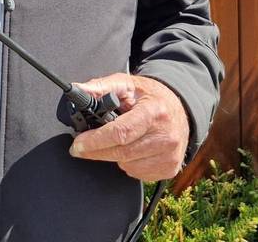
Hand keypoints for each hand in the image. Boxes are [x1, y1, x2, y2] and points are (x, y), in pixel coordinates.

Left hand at [68, 73, 188, 181]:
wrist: (180, 109)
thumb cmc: (150, 97)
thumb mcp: (127, 84)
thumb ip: (101, 87)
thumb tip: (78, 90)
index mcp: (154, 112)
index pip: (120, 132)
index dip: (95, 141)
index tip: (78, 144)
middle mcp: (165, 136)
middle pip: (121, 153)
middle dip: (95, 152)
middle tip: (80, 148)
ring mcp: (169, 155)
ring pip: (126, 165)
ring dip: (114, 156)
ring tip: (118, 141)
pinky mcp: (170, 169)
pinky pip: (137, 174)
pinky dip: (128, 164)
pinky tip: (132, 150)